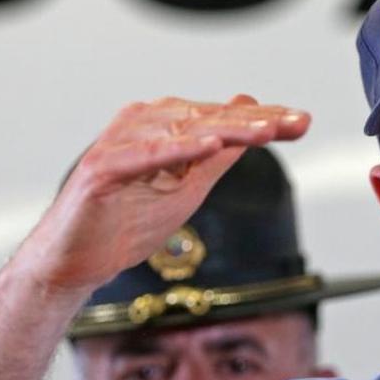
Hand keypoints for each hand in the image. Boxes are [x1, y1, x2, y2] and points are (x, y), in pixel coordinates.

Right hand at [14, 94, 309, 293]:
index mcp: (162, 125)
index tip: (303, 122)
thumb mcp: (190, 188)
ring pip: (183, 130)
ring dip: (227, 128)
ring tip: (266, 131)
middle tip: (297, 121)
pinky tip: (210, 145)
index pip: (222, 118)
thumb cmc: (127, 222)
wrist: (76, 263)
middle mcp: (141, 124)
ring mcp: (120, 143)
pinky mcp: (101, 168)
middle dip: (256, 119)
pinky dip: (178, 148)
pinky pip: (146, 155)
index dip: (264, 119)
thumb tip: (255, 116)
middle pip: (209, 117)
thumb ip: (221, 154)